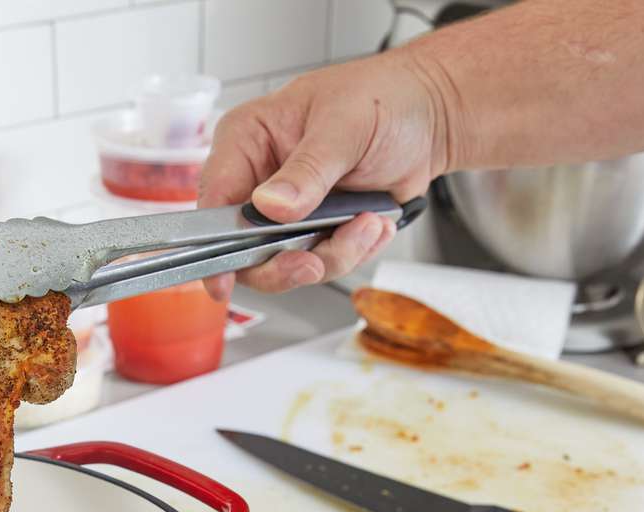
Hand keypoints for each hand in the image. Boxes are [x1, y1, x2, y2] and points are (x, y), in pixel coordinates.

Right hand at [197, 49, 456, 299]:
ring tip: (369, 222)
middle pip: (243, 248)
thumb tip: (272, 206)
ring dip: (334, 254)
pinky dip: (352, 252)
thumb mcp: (344, 127)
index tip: (224, 280)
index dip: (213, 244)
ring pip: (286, 264)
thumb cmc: (384, 100)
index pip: (214, 199)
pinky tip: (373, 222)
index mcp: (247, 140)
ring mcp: (286, 211)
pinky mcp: (315, 230)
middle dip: (288, 262)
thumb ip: (308, 170)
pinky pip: (321, 263)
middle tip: (319, 259)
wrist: (430, 118)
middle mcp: (259, 180)